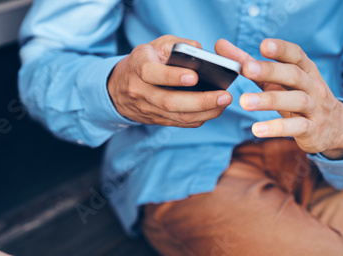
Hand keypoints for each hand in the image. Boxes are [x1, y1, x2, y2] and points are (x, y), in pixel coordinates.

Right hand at [108, 35, 232, 127]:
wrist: (118, 88)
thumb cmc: (145, 61)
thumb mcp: (155, 46)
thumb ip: (178, 45)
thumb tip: (201, 52)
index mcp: (138, 66)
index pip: (151, 73)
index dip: (172, 76)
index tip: (195, 77)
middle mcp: (140, 90)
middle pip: (169, 101)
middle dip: (200, 100)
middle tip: (224, 96)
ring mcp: (147, 108)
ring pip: (176, 116)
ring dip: (204, 112)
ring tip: (224, 103)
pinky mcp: (155, 120)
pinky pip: (179, 123)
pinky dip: (198, 118)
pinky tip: (213, 111)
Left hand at [215, 39, 342, 158]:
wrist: (334, 128)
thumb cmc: (297, 98)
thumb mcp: (277, 81)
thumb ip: (250, 65)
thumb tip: (220, 46)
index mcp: (305, 70)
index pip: (296, 55)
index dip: (281, 49)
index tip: (263, 45)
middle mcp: (313, 86)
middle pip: (294, 75)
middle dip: (270, 70)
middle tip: (246, 69)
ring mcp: (315, 108)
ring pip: (296, 100)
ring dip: (269, 100)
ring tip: (244, 102)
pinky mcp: (313, 129)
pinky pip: (296, 127)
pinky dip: (277, 128)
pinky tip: (257, 129)